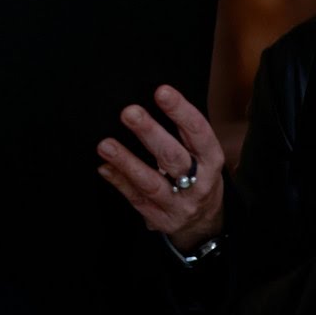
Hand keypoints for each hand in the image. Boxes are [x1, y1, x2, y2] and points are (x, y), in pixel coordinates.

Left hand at [95, 85, 224, 252]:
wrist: (204, 223)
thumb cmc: (198, 175)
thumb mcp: (202, 154)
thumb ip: (182, 132)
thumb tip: (152, 99)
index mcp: (211, 160)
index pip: (198, 133)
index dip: (181, 111)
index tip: (161, 91)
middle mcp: (199, 183)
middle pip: (173, 157)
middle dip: (150, 133)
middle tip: (129, 113)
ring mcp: (179, 204)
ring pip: (151, 183)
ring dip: (126, 162)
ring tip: (105, 144)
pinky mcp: (159, 218)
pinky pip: (136, 199)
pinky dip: (119, 181)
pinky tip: (104, 166)